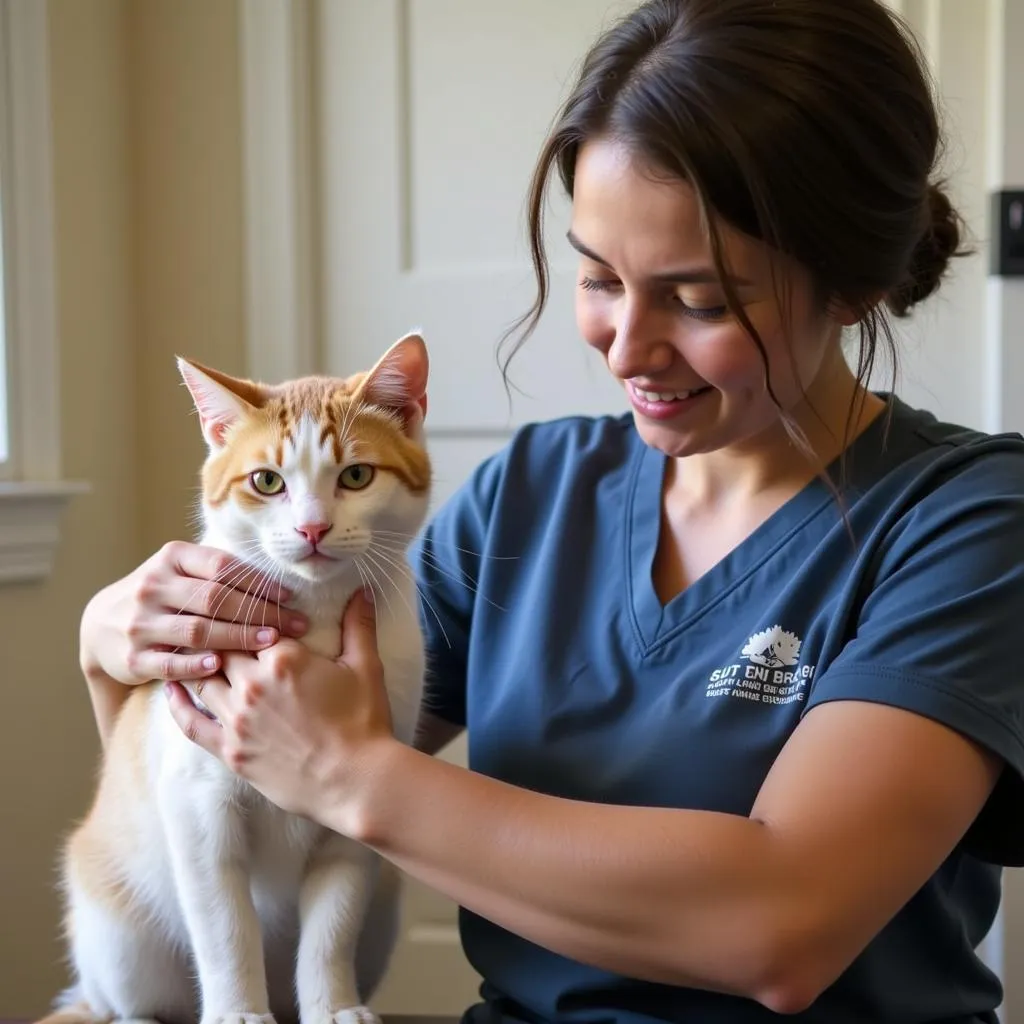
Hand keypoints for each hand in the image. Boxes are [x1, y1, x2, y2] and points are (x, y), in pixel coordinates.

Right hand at [81, 540, 307, 686]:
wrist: (100, 625)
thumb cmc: (160, 595)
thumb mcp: (179, 571)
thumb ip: (217, 571)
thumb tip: (276, 582)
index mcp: (170, 559)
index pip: (222, 567)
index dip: (259, 582)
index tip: (290, 596)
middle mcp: (153, 587)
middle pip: (215, 599)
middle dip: (260, 612)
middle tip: (295, 624)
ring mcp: (140, 623)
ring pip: (198, 630)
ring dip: (239, 637)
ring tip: (272, 642)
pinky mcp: (133, 657)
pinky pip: (170, 663)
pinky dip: (196, 665)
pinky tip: (221, 665)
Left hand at [165, 590, 394, 827]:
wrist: (356, 781)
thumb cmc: (364, 722)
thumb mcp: (366, 667)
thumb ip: (358, 625)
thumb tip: (362, 591)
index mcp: (284, 658)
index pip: (250, 624)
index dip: (247, 615)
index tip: (241, 609)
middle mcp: (252, 685)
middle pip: (221, 648)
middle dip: (219, 636)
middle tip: (211, 625)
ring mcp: (237, 720)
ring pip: (202, 680)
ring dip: (197, 664)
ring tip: (190, 651)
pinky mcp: (230, 751)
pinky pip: (191, 724)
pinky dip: (178, 705)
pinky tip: (171, 689)